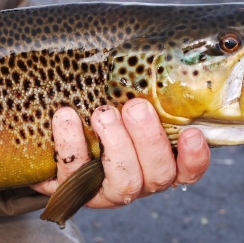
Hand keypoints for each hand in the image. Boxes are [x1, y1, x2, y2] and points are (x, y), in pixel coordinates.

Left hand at [32, 98, 209, 207]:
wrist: (48, 136)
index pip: (188, 169)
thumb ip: (141, 89)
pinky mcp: (72, 190)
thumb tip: (154, 52)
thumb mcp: (120, 100)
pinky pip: (74, 175)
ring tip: (102, 113)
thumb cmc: (96, 110)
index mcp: (158, 160)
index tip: (192, 133)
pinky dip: (71, 143)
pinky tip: (66, 117)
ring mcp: (106, 191)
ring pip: (124, 182)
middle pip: (158, 174)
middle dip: (149, 139)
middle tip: (135, 108)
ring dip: (116, 144)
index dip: (195, 157)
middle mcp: (139, 180)